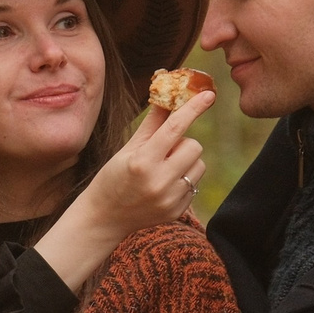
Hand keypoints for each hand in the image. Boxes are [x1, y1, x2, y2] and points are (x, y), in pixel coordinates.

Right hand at [78, 86, 214, 235]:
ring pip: (199, 165)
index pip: (175, 128)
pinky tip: (163, 187)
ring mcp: (169, 199)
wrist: (104, 217)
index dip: (193, 109)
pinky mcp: (176, 211)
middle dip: (183, 143)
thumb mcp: (128, 148)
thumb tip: (169, 97)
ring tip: (164, 169)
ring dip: (186, 161)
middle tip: (164, 151)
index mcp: (143, 161)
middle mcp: (158, 181)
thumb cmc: (113, 176)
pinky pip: (195, 184)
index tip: (208, 95)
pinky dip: (184, 180)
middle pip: (194, 146)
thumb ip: (152, 124)